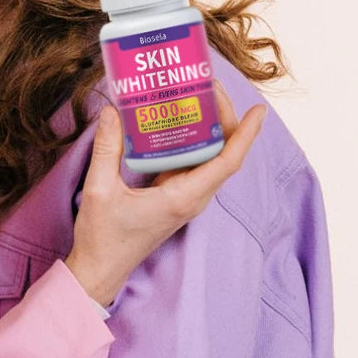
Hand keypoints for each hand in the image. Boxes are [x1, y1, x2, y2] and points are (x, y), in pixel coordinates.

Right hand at [66, 82, 266, 307]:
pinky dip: (189, 142)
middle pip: (222, 154)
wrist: (100, 270)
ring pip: (208, 160)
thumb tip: (113, 112)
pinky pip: (190, 166)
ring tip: (195, 97)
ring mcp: (184, 200)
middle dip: (223, 119)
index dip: (246, 134)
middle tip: (208, 87)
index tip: (258, 110)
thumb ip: (107, 149)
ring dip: (208, 129)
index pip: (227, 162)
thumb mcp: (99, 190)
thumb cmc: (102, 238)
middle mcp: (191, 199)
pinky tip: (174, 124)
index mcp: (182, 197)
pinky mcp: (173, 199)